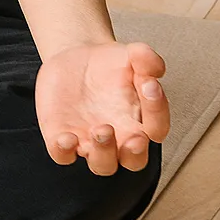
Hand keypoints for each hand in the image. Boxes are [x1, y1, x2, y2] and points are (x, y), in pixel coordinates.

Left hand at [34, 39, 169, 174]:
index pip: (157, 128)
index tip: (149, 84)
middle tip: (134, 137)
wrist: (75, 58)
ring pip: (102, 164)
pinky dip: (64, 151)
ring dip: (103, 153)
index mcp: (140, 120)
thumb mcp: (131, 55)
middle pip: (134, 161)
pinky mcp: (62, 137)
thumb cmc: (110, 65)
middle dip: (135, 153)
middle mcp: (119, 138)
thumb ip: (146, 58)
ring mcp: (90, 141)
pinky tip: (66, 137)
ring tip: (100, 130)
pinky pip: (63, 156)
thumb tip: (155, 67)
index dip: (157, 110)